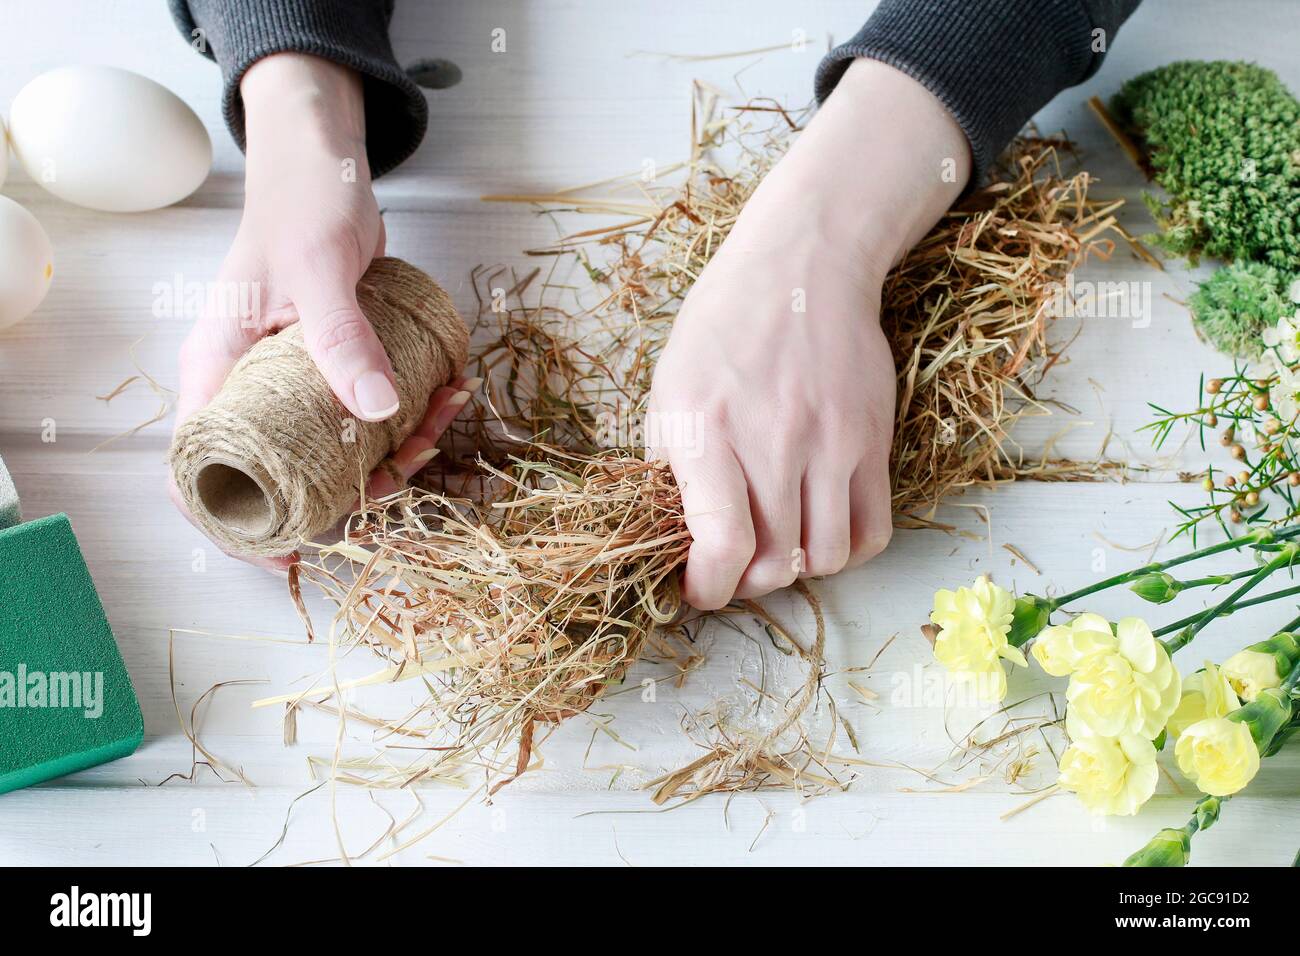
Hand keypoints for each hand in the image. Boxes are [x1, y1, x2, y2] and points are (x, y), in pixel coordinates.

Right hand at [171, 54, 470, 569]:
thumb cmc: (300, 201)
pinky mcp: (335, 365)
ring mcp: (293, 378)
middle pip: (284, 473)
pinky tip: (453, 390)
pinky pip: (370, 411)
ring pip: (338, 447)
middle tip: (406, 472)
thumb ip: (341, 338)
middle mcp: (249, 384)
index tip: (288, 556)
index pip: (198, 469)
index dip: (233, 524)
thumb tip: (377, 414)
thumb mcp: (317, 268)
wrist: (326, 160)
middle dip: (350, 489)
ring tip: (446, 415)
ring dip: (397, 449)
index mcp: (217, 371)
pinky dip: (412, 413)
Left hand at [648, 59, 970, 608]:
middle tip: (735, 566)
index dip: (708, 587)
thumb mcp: (669, 387)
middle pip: (776, 563)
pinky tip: (822, 529)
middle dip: (747, 581)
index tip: (699, 588)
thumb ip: (670, 464)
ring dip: (799, 568)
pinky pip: (873, 532)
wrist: (804, 267)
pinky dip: (847, 550)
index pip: (722, 543)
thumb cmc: (723, 327)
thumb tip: (676, 538)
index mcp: (707, 429)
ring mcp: (831, 443)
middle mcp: (772, 442)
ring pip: (827, 558)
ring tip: (780, 543)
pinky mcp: (873, 442)